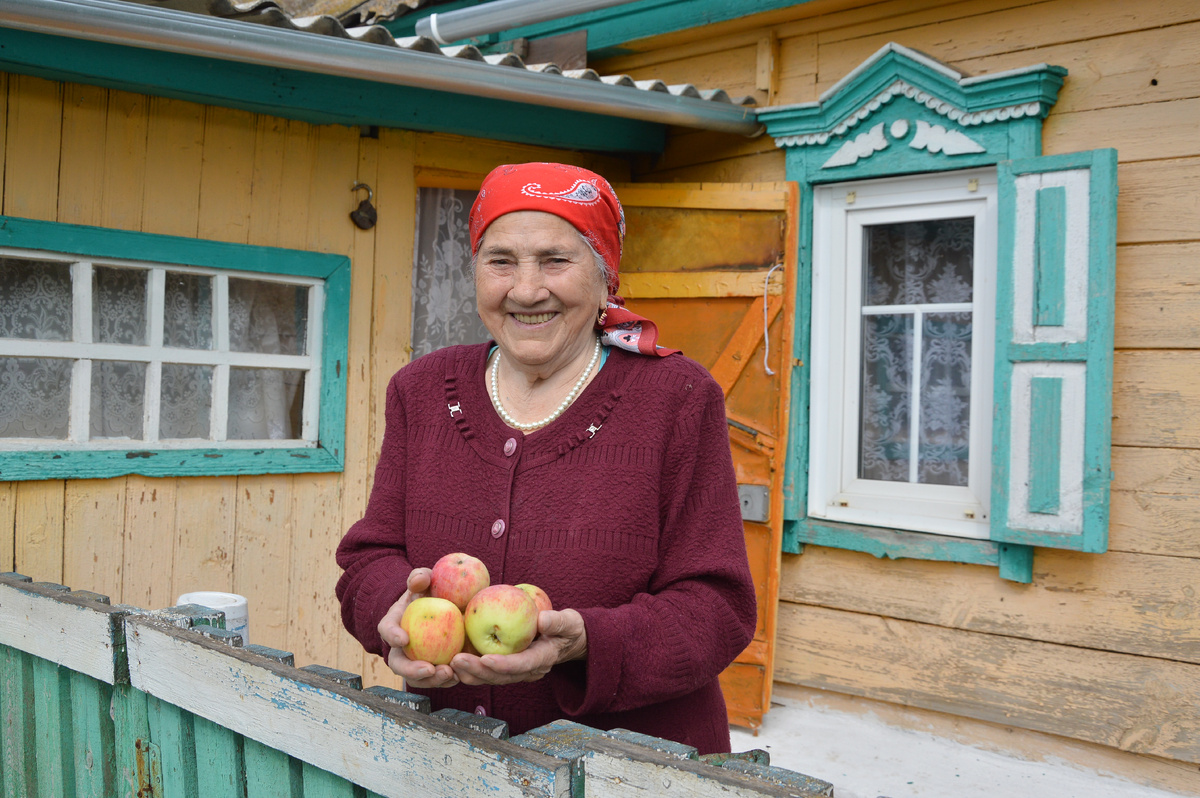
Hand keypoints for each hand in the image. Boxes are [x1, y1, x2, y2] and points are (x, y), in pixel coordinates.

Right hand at [377, 568, 459, 688]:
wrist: (443, 607)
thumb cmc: (430, 593)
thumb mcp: (425, 581)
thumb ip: (421, 577)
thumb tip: (420, 580)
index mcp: (394, 624)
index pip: (387, 630)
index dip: (392, 635)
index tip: (404, 639)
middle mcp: (400, 648)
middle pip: (399, 664)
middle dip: (412, 670)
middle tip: (429, 669)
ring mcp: (416, 661)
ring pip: (418, 678)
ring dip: (432, 680)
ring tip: (449, 674)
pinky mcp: (433, 669)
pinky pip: (437, 679)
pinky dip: (448, 680)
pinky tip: (460, 675)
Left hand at [451, 609, 586, 685]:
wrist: (566, 641)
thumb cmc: (567, 629)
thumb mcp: (569, 622)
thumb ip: (558, 622)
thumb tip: (543, 620)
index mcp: (542, 660)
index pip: (521, 665)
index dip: (504, 664)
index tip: (486, 659)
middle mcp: (527, 671)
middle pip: (500, 676)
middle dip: (478, 671)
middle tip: (457, 660)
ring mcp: (515, 672)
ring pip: (490, 678)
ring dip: (469, 674)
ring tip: (449, 664)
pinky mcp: (505, 668)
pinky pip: (486, 672)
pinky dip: (470, 670)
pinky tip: (451, 662)